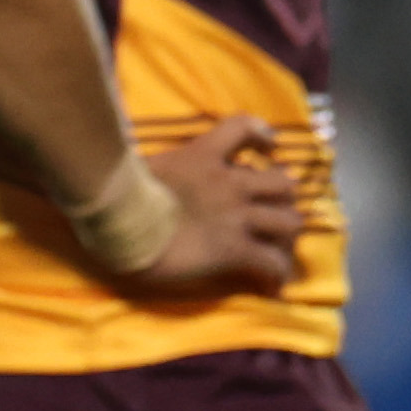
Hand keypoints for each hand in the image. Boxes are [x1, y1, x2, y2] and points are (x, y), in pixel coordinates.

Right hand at [124, 115, 300, 296]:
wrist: (119, 222)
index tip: (268, 147)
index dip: (262, 135)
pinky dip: (277, 272)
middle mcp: (230, 183)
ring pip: (290, 222)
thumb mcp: (146, 163)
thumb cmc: (120, 191)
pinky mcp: (234, 250)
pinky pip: (273, 262)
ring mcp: (236, 217)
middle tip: (271, 211)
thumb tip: (159, 170)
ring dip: (286, 235)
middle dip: (283, 197)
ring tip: (276, 248)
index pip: (243, 127)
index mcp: (203, 155)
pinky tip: (271, 283)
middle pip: (284, 183)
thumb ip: (166, 165)